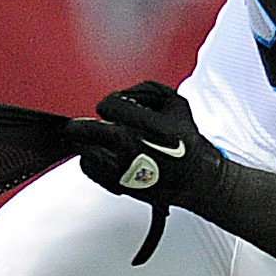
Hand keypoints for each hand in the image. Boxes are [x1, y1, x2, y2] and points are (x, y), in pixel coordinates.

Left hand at [68, 81, 229, 207]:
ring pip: (84, 149)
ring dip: (88, 142)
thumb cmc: (184, 141)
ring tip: (98, 141)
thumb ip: (145, 91)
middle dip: (82, 124)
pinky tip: (105, 156)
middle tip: (82, 125)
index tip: (113, 108)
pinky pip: (88, 166)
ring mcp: (122, 169)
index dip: (109, 104)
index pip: (108, 106)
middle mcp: (133, 148)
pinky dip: (91, 158)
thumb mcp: (175, 103)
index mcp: (149, 126)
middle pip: (85, 130)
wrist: (194, 178)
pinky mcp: (116, 184)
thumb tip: (121, 96)